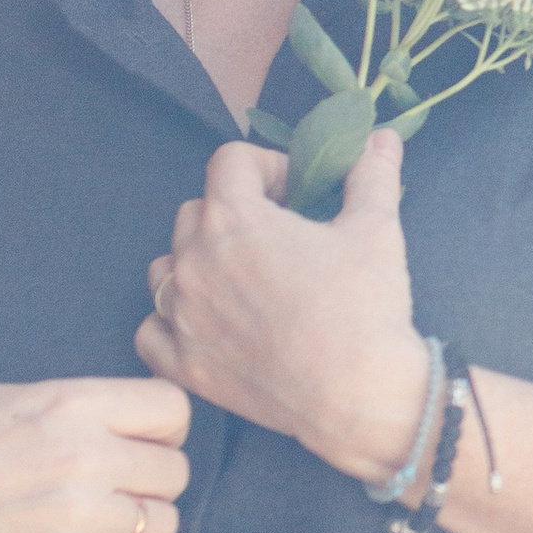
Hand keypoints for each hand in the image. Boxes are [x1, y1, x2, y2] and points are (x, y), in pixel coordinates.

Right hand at [0, 376, 190, 532]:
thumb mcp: (7, 401)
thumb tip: (120, 426)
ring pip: (161, 529)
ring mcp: (77, 515)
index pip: (175, 409)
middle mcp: (87, 455)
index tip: (138, 445)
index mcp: (74, 403)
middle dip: (150, 487)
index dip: (163, 432)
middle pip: (176, 474)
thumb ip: (72, 410)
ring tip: (86, 531)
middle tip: (110, 495)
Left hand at [135, 132, 424, 485]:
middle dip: (233, 211)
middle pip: (195, 211)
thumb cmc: (364, 307)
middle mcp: (194, 261)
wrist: (358, 394)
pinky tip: (207, 322)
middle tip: (277, 233)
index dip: (267, 165)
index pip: (230, 161)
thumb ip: (371, 175)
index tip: (295, 189)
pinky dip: (170, 322)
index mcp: (233, 218)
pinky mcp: (184, 365)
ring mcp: (182, 316)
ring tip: (239, 277)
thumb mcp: (376, 229)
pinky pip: (151, 330)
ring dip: (195, 261)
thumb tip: (380, 138)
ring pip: (165, 267)